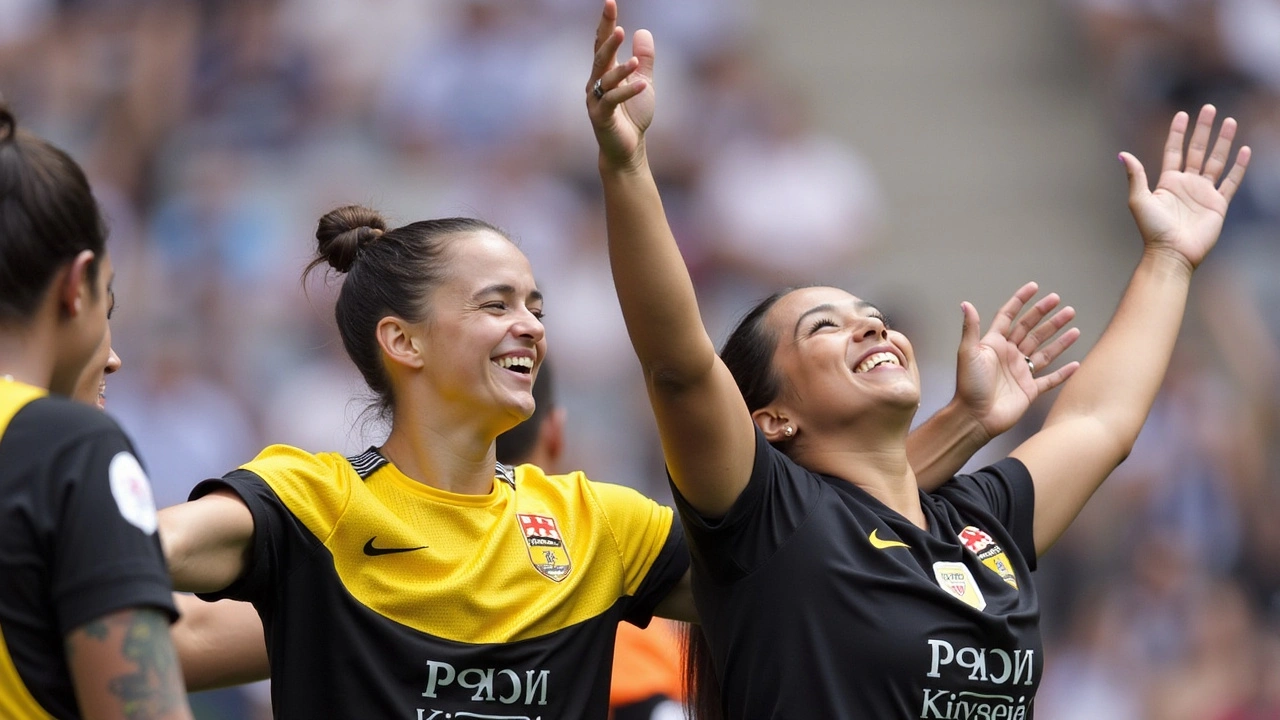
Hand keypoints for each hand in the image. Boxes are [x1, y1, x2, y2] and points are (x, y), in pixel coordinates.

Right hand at [587, 0, 654, 170]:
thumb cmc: (633, 117)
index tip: (609, 2)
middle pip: (600, 55)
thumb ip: (644, 60)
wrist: (627, 150)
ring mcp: (596, 100)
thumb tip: (643, 31)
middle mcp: (596, 83)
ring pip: (606, 78)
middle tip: (616, 23)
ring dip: (621, 69)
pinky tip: (642, 83)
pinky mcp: (601, 117)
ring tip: (635, 61)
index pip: (603, 43)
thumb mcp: (644, 82)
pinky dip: (628, 91)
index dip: (606, 23)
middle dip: (607, 38)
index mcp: (604, 73)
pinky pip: (614, 100)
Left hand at [955, 282, 1080, 437]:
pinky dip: (1063, 372)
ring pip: (1044, 351)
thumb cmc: (969, 385)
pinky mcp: (1030, 390)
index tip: (1034, 288)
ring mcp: (1021, 372)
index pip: (1009, 317)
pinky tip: (1076, 363)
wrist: (975, 416)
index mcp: (995, 344)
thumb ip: (971, 328)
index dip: (1021, 301)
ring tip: (1073, 324)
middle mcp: (1009, 355)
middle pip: (1031, 331)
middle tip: (1061, 303)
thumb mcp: (968, 353)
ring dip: (1059, 338)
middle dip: (1046, 316)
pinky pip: (1050, 379)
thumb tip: (966, 303)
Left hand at [1121, 104, 1250, 269]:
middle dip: (1203, 130)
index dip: (1178, 133)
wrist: (1172, 253)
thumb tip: (1122, 154)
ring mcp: (1204, 193)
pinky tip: (1244, 150)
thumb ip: (1136, 176)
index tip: (1181, 114)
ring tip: (1230, 121)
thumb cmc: (1152, 230)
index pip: (1174, 151)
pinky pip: (1231, 181)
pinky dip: (1239, 166)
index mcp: (1167, 182)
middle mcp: (1187, 184)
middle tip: (1209, 108)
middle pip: (1197, 150)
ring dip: (1223, 141)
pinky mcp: (1218, 204)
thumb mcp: (1139, 200)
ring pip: (1216, 161)